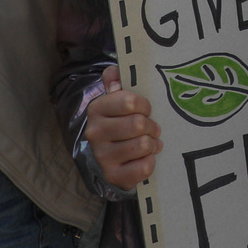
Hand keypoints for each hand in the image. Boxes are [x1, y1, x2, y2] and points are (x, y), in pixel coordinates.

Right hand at [85, 65, 160, 190]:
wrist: (110, 158)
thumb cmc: (120, 122)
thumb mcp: (117, 99)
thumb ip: (116, 81)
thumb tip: (115, 71)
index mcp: (96, 109)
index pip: (129, 101)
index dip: (144, 105)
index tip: (146, 109)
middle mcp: (94, 133)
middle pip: (138, 124)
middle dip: (151, 126)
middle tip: (152, 128)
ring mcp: (102, 156)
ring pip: (143, 145)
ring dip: (152, 143)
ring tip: (150, 142)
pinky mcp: (113, 176)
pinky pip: (143, 167)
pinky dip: (150, 162)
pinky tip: (146, 158)